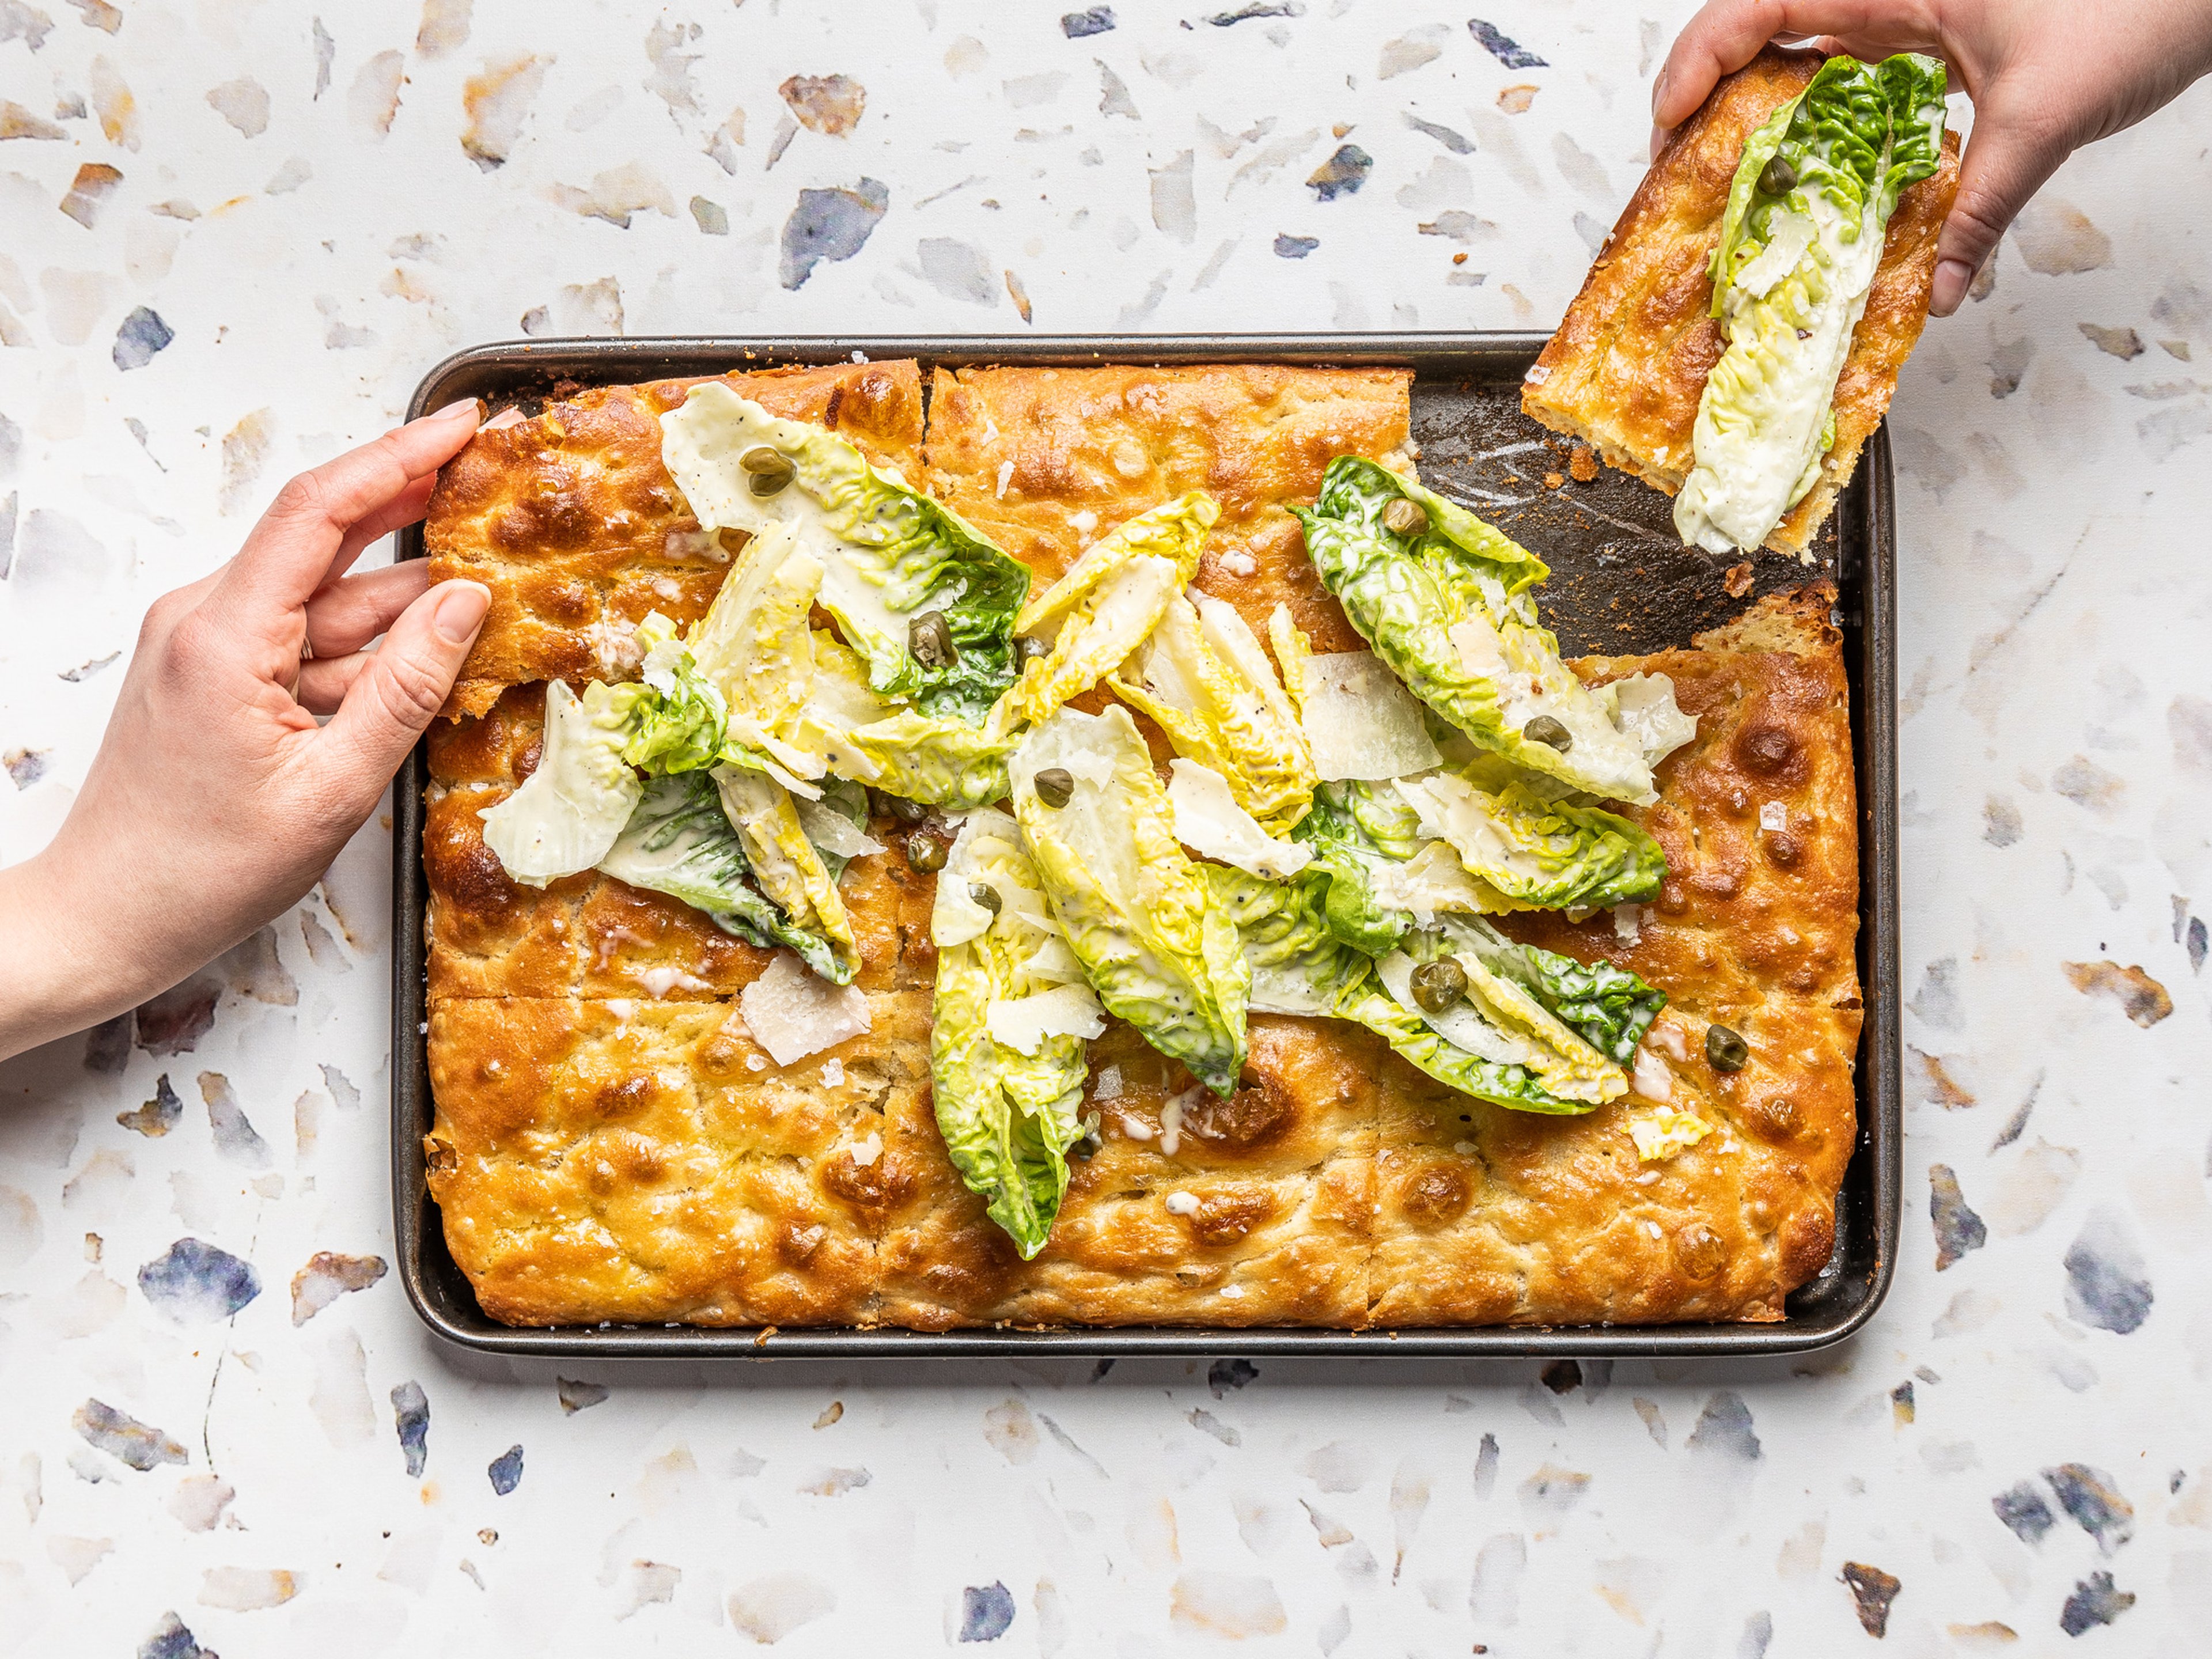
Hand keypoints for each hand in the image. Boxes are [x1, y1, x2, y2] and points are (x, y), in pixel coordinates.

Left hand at [0, 401, 489, 1060]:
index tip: (462, 426)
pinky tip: (428, 651)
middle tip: (493, 484)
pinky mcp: (214, 675)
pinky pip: (304, 640)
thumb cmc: (203, 871)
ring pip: (324, 600)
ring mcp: (206, 646)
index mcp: (224, 635)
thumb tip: (466, 603)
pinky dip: (366, 644)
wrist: (105, 918)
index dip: (397, 455)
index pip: (320, 511)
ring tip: (489, 582)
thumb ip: (406, 689)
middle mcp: (205, 620)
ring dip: (401, 596)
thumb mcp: (333, 789)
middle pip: (326, 542)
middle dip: (412, 509)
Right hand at [1649, 0, 2211, 313]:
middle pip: (1761, 37)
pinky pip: (1858, 81)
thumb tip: (1939, 292)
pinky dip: (1829, 130)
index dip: (1693, 64)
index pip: (1754, 5)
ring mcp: (1915, 13)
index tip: (1670, 132)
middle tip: (1686, 183)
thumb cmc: (2145, 0)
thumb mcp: (2046, 115)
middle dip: (1710, 107)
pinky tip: (1826, 186)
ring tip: (1735, 195)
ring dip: (1763, 125)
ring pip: (1805, 61)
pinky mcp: (1941, 39)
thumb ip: (1981, 208)